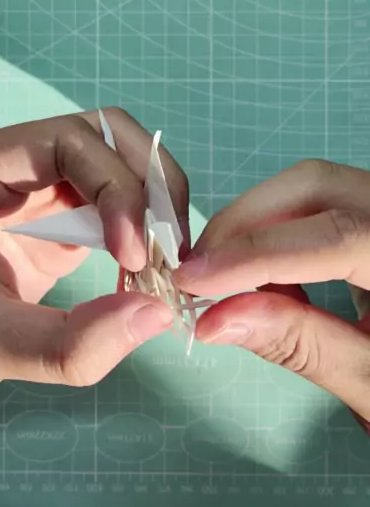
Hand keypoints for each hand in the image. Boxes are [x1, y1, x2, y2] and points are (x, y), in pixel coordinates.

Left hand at [0, 108, 187, 412]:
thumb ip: (71, 343)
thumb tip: (157, 313)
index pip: (64, 140)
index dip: (114, 186)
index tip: (133, 252)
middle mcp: (0, 163)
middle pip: (97, 136)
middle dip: (144, 184)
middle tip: (169, 245)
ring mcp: (26, 186)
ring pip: (110, 161)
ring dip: (148, 203)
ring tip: (164, 258)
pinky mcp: (46, 216)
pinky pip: (106, 201)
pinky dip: (135, 229)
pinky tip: (143, 268)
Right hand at [174, 159, 369, 429]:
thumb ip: (301, 345)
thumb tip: (215, 318)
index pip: (338, 236)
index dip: (258, 254)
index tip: (195, 279)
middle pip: (317, 188)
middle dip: (248, 223)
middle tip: (199, 273)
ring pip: (314, 188)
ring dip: (258, 225)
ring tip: (225, 280)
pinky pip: (320, 206)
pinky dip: (279, 233)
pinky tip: (266, 279)